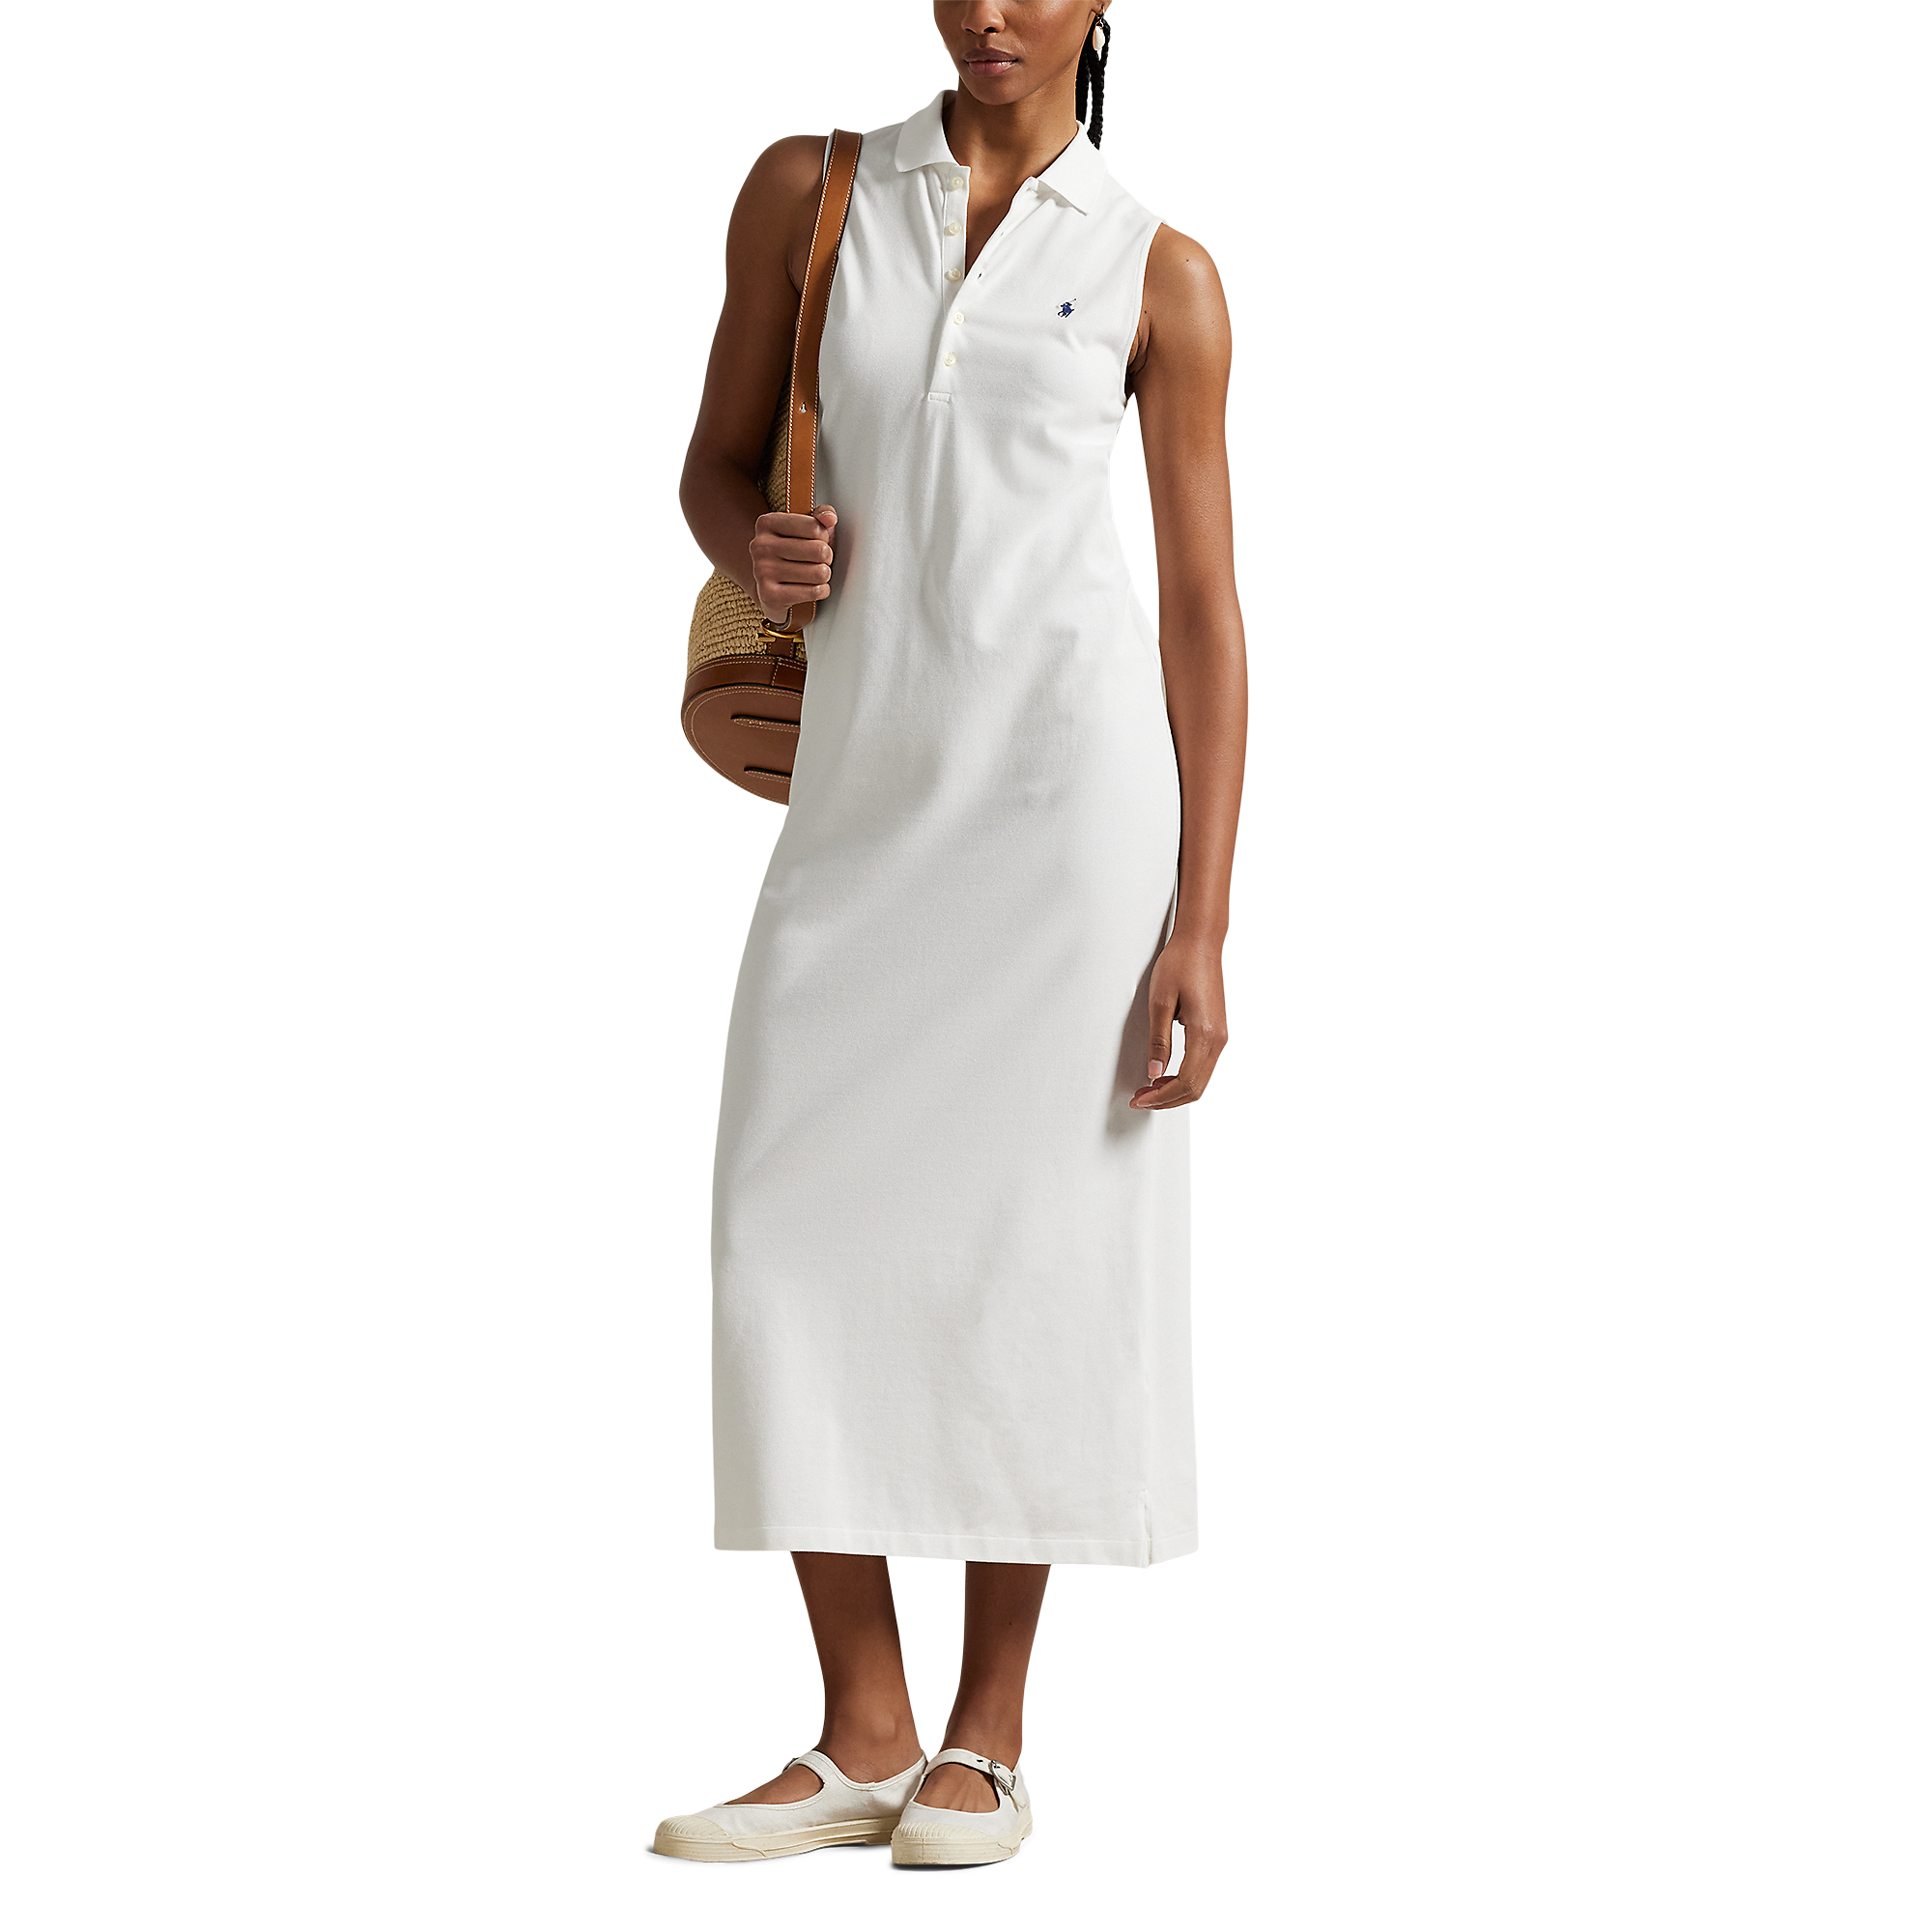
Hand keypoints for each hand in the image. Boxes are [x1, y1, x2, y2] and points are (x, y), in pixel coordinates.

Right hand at [750, 504, 837, 621]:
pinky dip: (821, 591)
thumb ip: (820, 516)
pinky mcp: (770, 595)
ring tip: (814, 574)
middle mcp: (761, 546)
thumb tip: (829, 517)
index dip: (824, 536)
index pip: (815, 527)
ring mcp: (762, 571)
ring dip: (824, 575)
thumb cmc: (793, 553)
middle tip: (819, 560)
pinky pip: (814, 592)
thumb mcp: (804, 528)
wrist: (770, 586)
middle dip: (827, 557)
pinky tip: (812, 588)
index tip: (817, 540)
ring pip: (819, 573)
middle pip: (819, 550)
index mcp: (767, 523)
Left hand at [1130, 930, 1228, 1108]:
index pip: (1185, 1082)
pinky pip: (1204, 1066)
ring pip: (1202, 1080)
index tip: (1140, 1098)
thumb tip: (1154, 1073)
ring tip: (1150, 1087)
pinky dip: (1186, 1077)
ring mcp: (1221, 1036)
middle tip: (1141, 1098)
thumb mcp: (1160, 1003)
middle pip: (1196, 1088)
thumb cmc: (1180, 964)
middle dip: (1167, 1099)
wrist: (1201, 942)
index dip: (1161, 1096)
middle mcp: (1219, 1039)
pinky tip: (1166, 1073)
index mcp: (1205, 1033)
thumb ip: (1159, 1041)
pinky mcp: (1218, 1031)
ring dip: (1176, 1090)